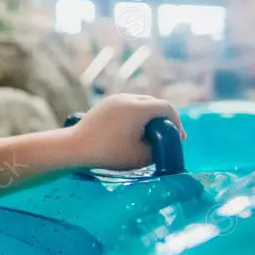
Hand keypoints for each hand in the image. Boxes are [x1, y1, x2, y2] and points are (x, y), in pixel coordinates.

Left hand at [69, 93, 186, 169]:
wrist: (76, 147)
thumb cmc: (110, 152)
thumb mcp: (142, 156)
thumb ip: (159, 148)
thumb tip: (164, 144)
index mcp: (138, 107)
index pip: (166, 107)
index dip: (176, 122)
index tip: (178, 138)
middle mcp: (126, 98)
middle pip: (153, 102)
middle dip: (164, 118)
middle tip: (167, 135)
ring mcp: (114, 99)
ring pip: (140, 102)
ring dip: (149, 115)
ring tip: (151, 133)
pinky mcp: (104, 104)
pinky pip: (127, 105)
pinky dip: (136, 114)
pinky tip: (134, 129)